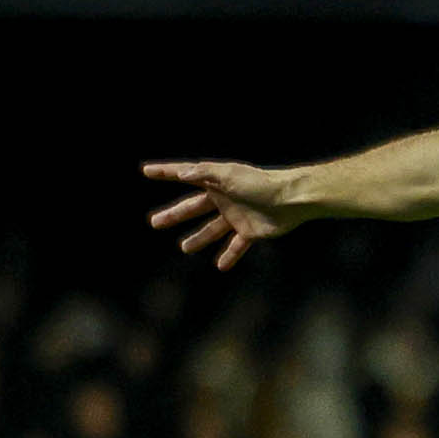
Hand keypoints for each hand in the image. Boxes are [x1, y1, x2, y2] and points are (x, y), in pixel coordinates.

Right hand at [142, 160, 303, 270]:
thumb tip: (182, 173)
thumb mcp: (229, 175)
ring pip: (213, 229)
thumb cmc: (261, 184)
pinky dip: (229, 256)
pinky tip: (220, 266)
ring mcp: (237, 216)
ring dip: (199, 238)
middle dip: (175, 215)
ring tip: (184, 248)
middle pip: (194, 207)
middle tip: (154, 223)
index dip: (166, 172)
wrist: (291, 200)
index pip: (186, 175)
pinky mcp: (251, 231)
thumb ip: (205, 173)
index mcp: (216, 181)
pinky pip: (236, 246)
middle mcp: (224, 198)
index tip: (146, 171)